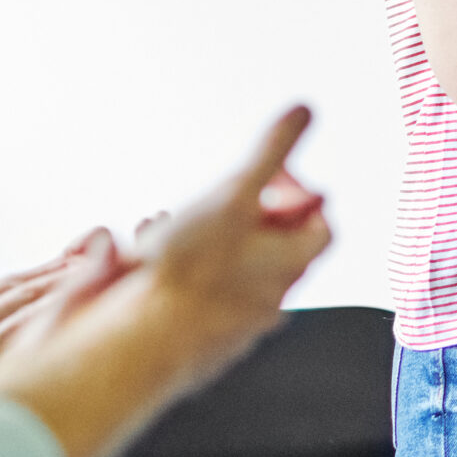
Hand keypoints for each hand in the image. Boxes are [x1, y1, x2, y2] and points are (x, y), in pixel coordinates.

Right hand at [141, 106, 332, 338]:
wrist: (136, 345)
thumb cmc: (187, 273)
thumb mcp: (234, 195)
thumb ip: (270, 153)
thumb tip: (304, 111)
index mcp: (289, 266)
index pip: (320, 227)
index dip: (300, 194)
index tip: (271, 178)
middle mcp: (269, 299)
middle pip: (276, 249)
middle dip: (248, 217)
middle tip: (223, 199)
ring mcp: (234, 324)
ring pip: (233, 273)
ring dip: (207, 243)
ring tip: (173, 228)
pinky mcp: (199, 340)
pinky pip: (197, 298)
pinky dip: (179, 274)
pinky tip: (147, 263)